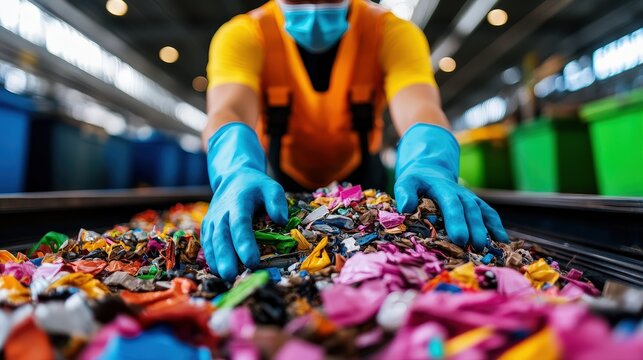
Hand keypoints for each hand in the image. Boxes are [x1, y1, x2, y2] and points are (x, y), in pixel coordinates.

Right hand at [201, 123, 287, 279]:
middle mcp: (222, 213)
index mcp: (238, 203)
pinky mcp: (208, 228)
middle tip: (232, 275)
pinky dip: (211, 259)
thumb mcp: (271, 187)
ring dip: (217, 261)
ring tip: (226, 278)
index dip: (244, 243)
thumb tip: (281, 220)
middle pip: (222, 237)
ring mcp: (212, 221)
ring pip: (212, 243)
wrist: (233, 180)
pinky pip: (207, 245)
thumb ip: (277, 201)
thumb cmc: (256, 187)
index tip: (251, 260)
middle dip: (226, 257)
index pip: (240, 225)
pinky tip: (218, 273)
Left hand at [394, 124, 508, 249]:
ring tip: (490, 248)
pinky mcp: (474, 203)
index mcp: (442, 188)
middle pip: (470, 210)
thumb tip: (406, 207)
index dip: (456, 221)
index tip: (459, 238)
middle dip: (474, 228)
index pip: (451, 204)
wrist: (429, 170)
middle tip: (475, 247)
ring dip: (487, 229)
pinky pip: (488, 213)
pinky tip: (502, 241)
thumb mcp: (406, 182)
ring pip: (481, 212)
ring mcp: (469, 198)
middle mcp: (459, 192)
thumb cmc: (415, 182)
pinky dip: (496, 225)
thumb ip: (405, 192)